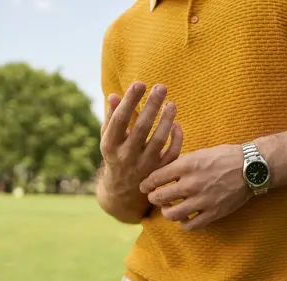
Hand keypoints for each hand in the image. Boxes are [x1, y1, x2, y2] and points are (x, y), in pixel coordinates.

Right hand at [100, 82, 182, 196]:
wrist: (123, 191)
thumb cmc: (116, 155)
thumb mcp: (109, 139)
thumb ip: (112, 118)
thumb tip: (114, 95)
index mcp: (110, 145)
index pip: (119, 120)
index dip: (130, 101)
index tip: (139, 83)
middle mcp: (126, 156)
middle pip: (141, 128)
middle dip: (151, 106)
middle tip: (161, 87)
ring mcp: (144, 165)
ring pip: (158, 141)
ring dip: (166, 121)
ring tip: (172, 104)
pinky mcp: (159, 172)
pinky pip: (172, 154)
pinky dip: (176, 139)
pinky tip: (177, 124)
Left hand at [139, 144, 251, 230]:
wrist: (251, 168)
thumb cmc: (226, 157)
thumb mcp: (200, 153)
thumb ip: (181, 164)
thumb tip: (163, 171)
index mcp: (187, 165)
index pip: (156, 177)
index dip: (147, 183)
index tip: (145, 186)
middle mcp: (192, 184)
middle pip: (160, 197)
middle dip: (154, 198)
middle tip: (155, 197)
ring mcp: (202, 200)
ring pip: (172, 214)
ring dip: (167, 212)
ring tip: (169, 208)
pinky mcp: (213, 213)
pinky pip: (190, 225)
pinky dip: (184, 223)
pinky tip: (185, 218)